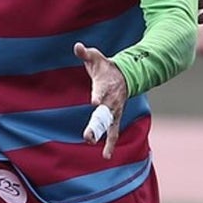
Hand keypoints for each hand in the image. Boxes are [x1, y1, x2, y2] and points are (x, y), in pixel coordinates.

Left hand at [75, 42, 127, 159]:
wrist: (125, 75)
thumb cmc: (105, 67)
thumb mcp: (96, 58)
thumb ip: (86, 53)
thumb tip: (77, 45)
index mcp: (105, 86)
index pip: (101, 91)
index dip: (98, 96)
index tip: (94, 102)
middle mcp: (111, 101)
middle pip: (104, 114)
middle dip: (97, 124)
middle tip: (88, 136)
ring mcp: (114, 111)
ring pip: (108, 125)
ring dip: (101, 136)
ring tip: (94, 147)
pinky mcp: (115, 117)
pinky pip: (114, 133)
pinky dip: (111, 144)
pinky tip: (106, 156)